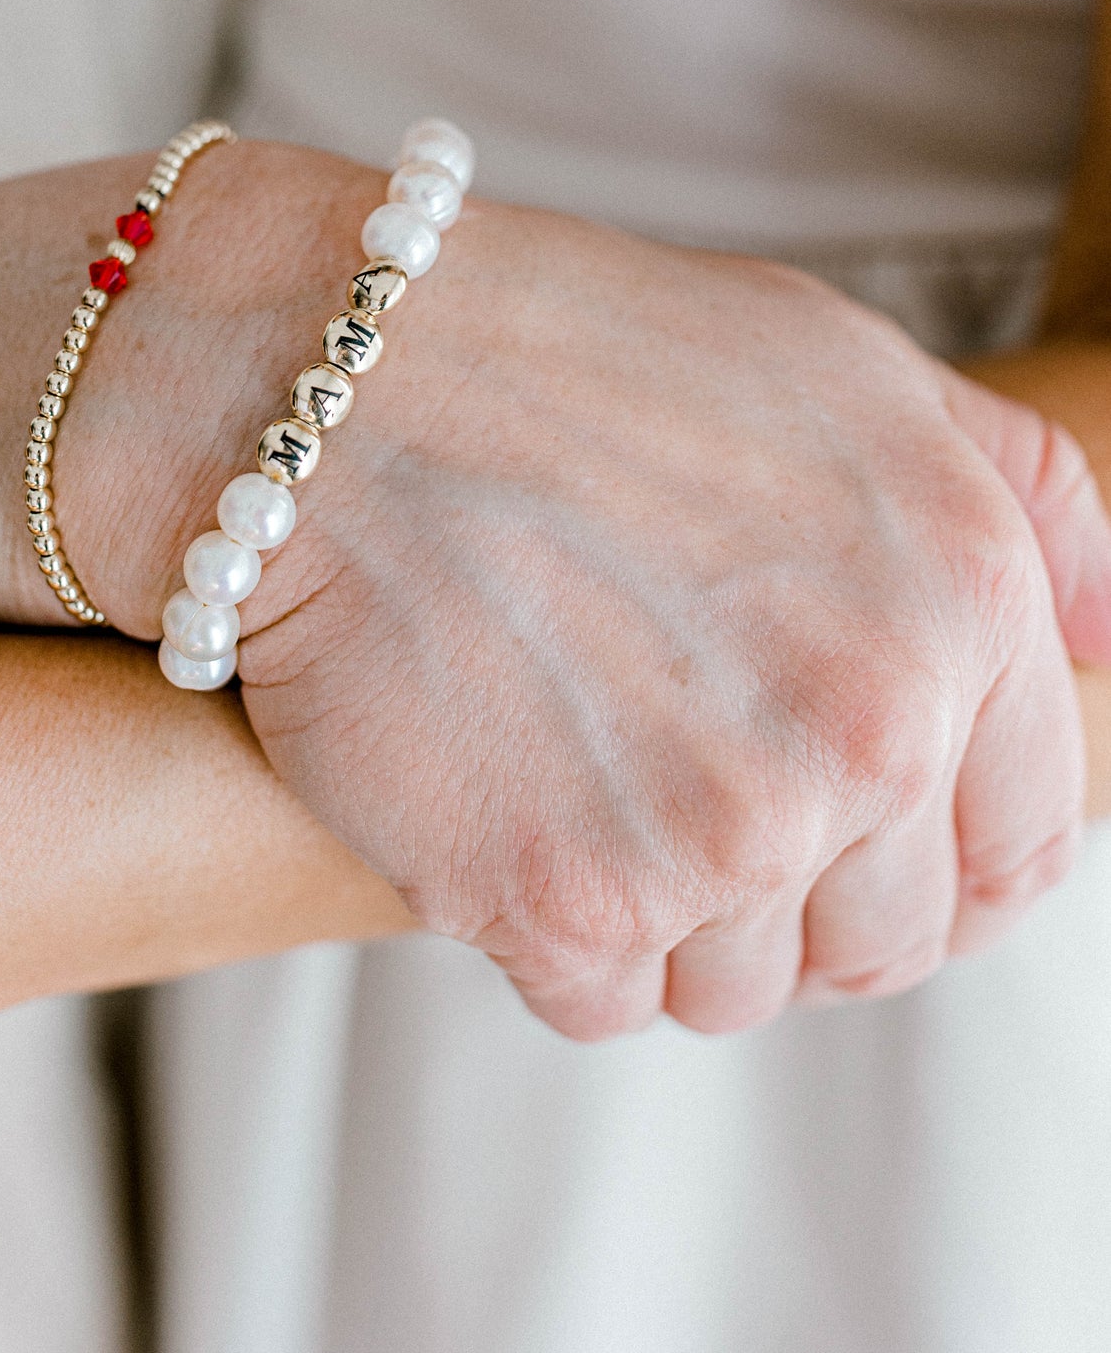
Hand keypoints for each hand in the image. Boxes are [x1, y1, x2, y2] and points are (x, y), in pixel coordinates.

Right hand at [0, 145, 1104, 1039]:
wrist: (320, 379)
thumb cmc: (571, 353)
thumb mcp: (841, 363)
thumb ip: (1014, 500)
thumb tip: (1100, 643)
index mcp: (964, 597)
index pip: (1027, 841)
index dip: (938, 848)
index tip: (849, 824)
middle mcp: (873, 725)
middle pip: (886, 935)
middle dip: (802, 888)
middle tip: (687, 787)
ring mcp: (723, 827)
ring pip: (745, 986)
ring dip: (676, 913)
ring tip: (585, 770)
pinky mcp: (565, 901)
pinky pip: (610, 1001)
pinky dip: (562, 929)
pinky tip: (509, 800)